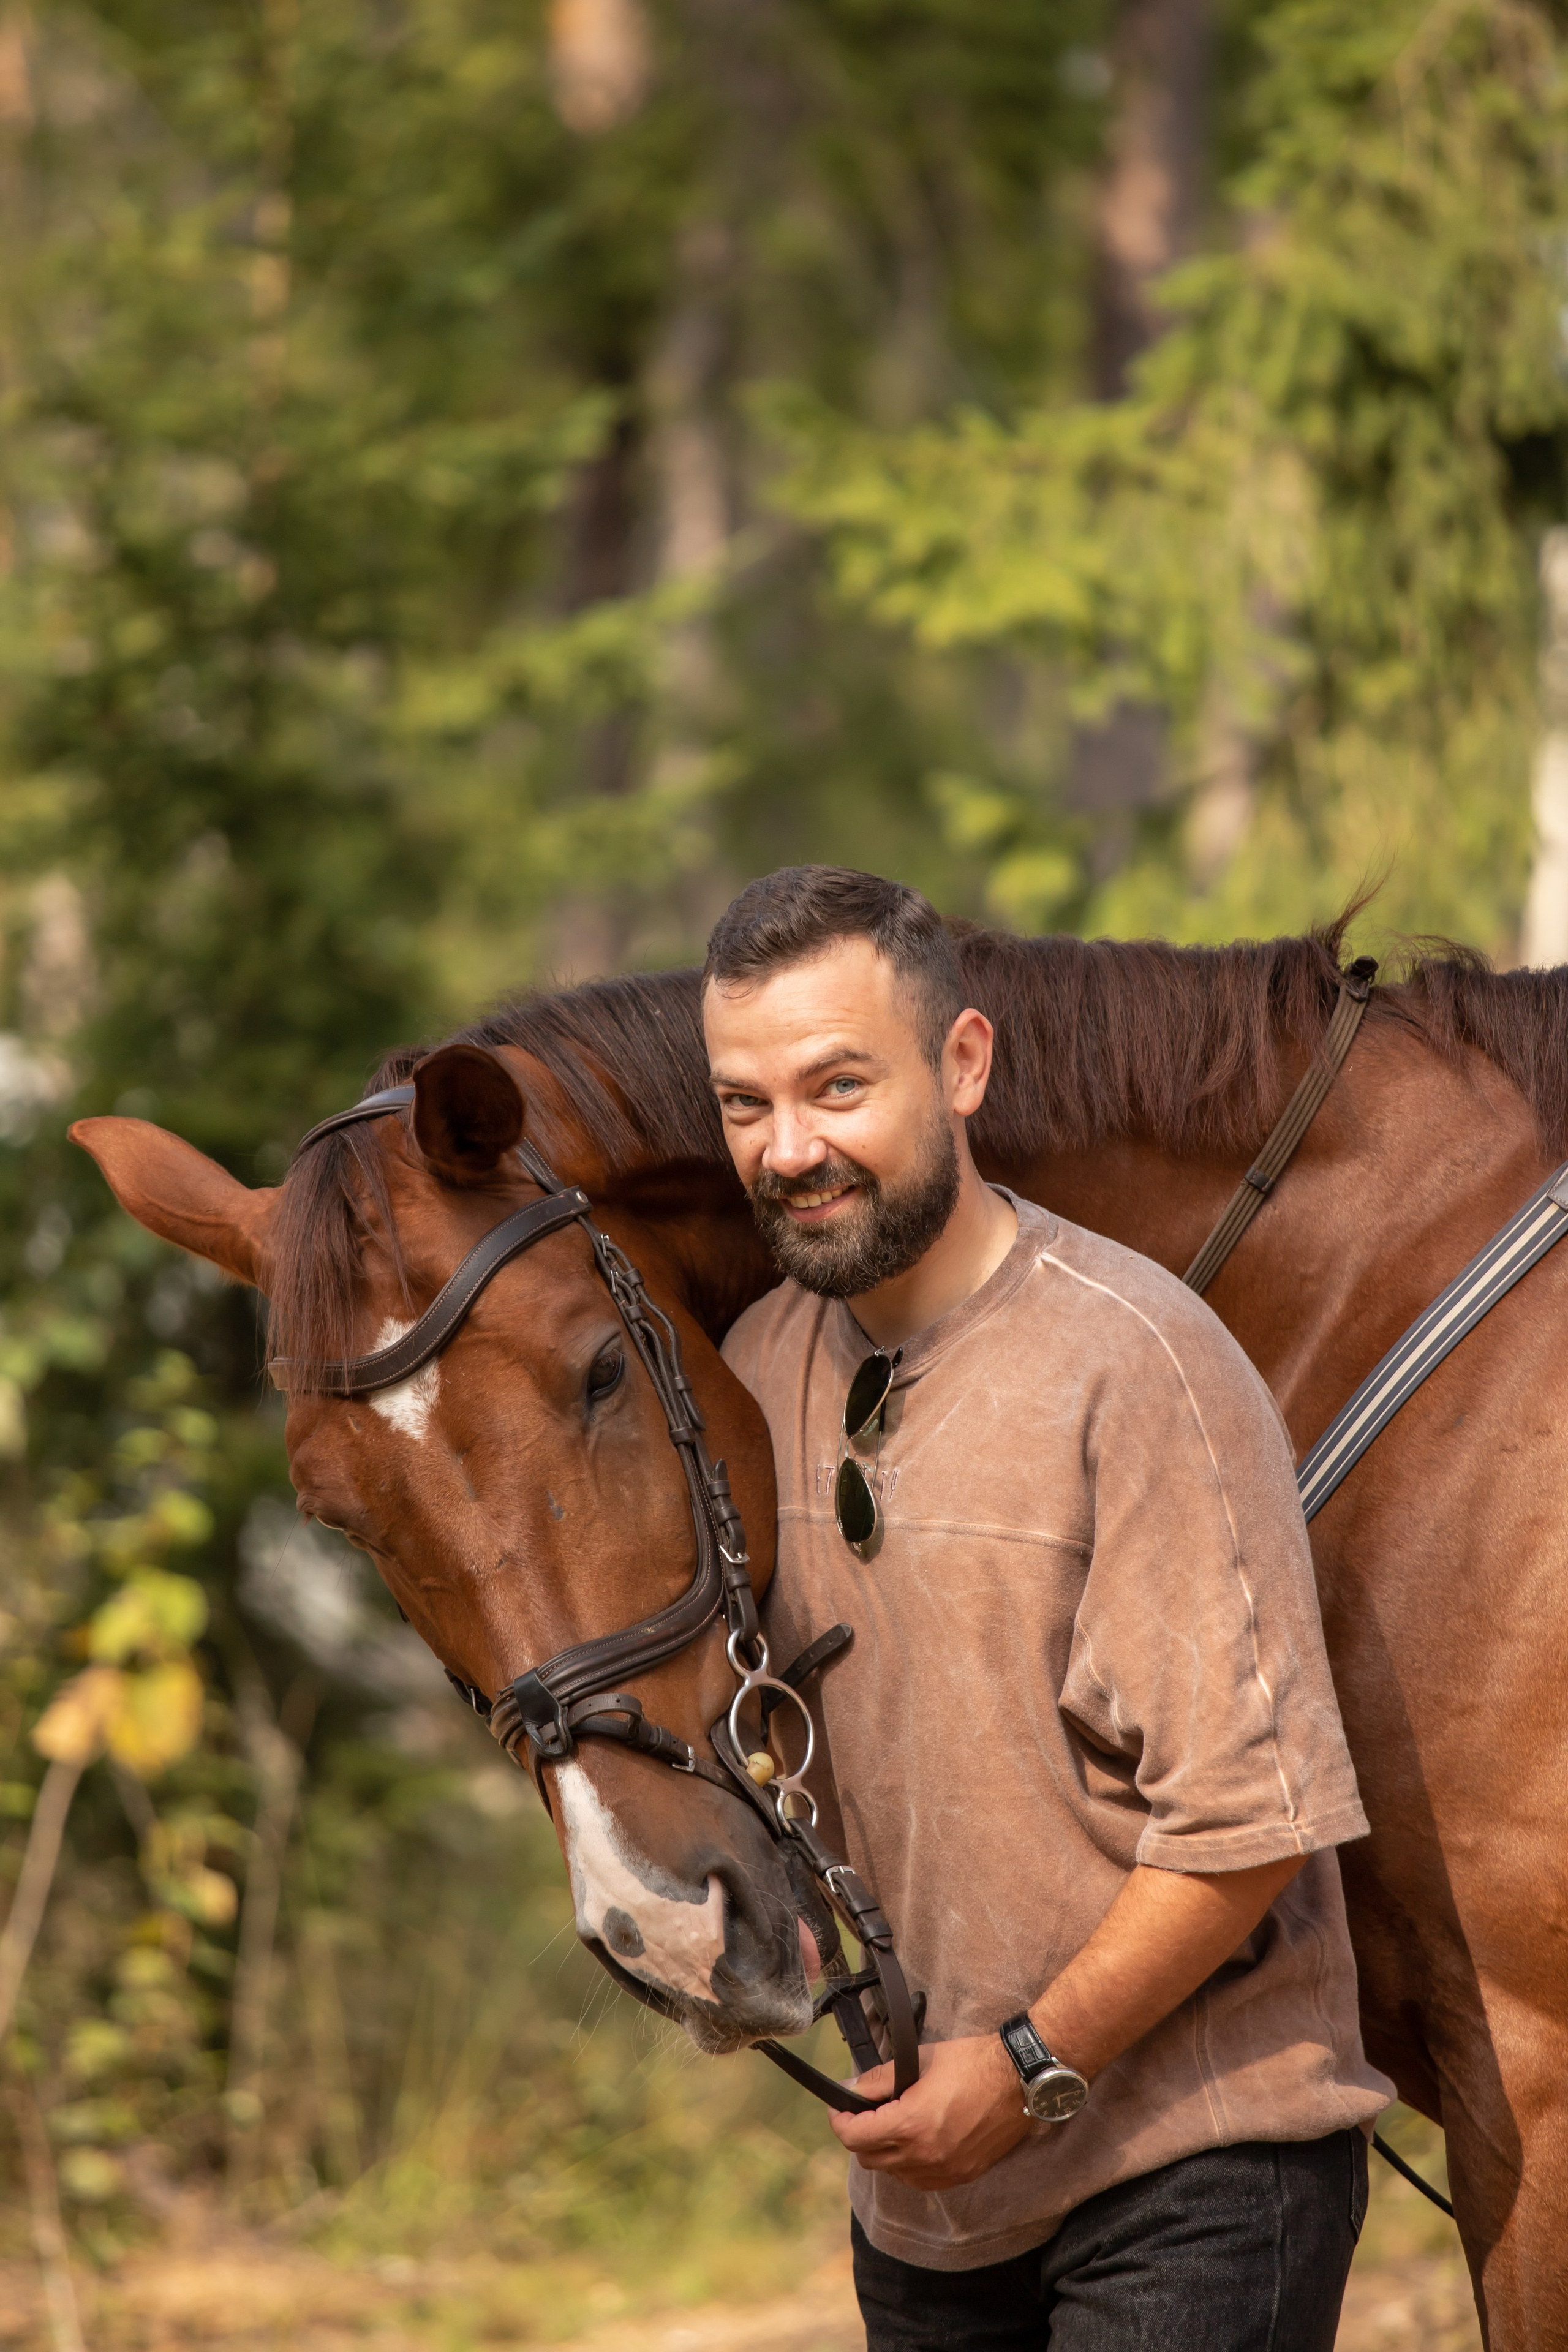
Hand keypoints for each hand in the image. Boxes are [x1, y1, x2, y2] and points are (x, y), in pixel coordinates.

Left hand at [828, 2033, 1028, 2189]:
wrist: (1018, 2080)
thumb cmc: (972, 2063)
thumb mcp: (920, 2060)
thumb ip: (879, 2078)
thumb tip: (850, 2088)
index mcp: (911, 2124)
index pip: (855, 2136)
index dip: (840, 2121)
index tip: (839, 2107)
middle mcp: (924, 2155)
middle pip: (868, 2159)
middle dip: (859, 2135)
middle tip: (864, 2112)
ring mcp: (943, 2170)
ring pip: (892, 2173)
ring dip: (883, 2151)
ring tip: (892, 2123)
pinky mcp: (961, 2175)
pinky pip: (919, 2180)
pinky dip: (908, 2164)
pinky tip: (915, 2140)